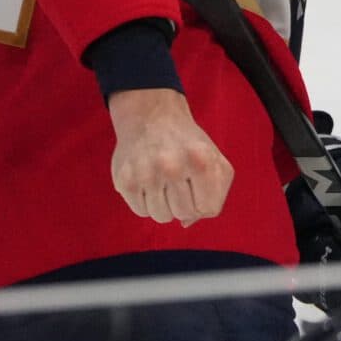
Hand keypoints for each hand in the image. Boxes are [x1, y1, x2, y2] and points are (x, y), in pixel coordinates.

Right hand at [110, 89, 234, 225]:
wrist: (151, 117)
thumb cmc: (188, 145)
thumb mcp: (215, 160)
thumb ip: (216, 195)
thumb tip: (186, 223)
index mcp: (201, 161)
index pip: (208, 208)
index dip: (204, 203)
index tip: (198, 188)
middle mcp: (172, 166)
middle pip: (184, 214)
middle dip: (185, 204)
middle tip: (180, 184)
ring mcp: (145, 173)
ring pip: (162, 216)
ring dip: (165, 206)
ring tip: (164, 183)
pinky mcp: (124, 180)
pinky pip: (141, 211)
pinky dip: (147, 203)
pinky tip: (149, 183)